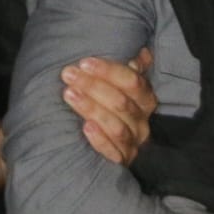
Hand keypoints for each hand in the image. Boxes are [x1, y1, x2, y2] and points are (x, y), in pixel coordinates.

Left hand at [62, 47, 156, 165]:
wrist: (103, 146)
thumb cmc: (107, 106)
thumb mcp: (118, 88)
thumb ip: (129, 71)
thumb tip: (142, 52)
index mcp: (145, 100)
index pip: (132, 81)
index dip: (108, 71)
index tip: (83, 63)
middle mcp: (142, 122)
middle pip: (121, 102)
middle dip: (93, 86)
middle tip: (68, 75)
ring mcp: (133, 143)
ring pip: (116, 126)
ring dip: (92, 108)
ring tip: (69, 95)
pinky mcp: (122, 161)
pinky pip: (113, 152)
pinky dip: (100, 139)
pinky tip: (86, 127)